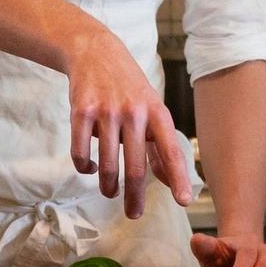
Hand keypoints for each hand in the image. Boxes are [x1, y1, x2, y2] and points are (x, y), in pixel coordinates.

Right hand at [65, 30, 194, 219]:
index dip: (179, 178)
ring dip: (108, 186)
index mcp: (157, 113)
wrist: (95, 52)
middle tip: (134, 214)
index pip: (171, 151)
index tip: (184, 201)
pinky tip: (90, 167)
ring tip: (110, 192)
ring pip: (108, 166)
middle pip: (136, 167)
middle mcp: (134, 112)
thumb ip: (160, 146)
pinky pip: (81, 154)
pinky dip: (86, 167)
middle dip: (135, 197)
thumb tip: (171, 182)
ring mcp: (106, 112)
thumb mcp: (151, 110)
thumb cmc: (129, 89)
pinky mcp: (81, 112)